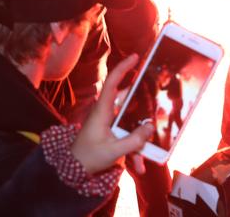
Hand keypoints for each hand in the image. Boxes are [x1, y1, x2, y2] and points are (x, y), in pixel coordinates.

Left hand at [71, 54, 153, 174]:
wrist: (72, 172)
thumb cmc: (88, 158)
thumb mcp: (113, 151)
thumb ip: (134, 140)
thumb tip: (150, 126)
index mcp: (102, 111)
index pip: (112, 83)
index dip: (123, 68)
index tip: (135, 57)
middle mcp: (106, 113)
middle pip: (127, 100)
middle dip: (143, 101)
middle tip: (157, 97)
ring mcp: (109, 123)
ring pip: (130, 121)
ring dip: (139, 136)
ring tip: (147, 148)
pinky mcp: (112, 132)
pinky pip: (128, 136)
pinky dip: (134, 150)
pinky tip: (138, 166)